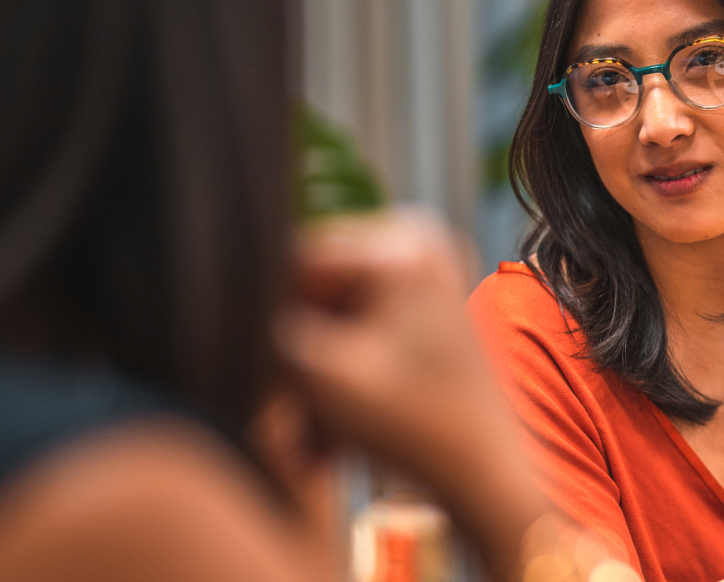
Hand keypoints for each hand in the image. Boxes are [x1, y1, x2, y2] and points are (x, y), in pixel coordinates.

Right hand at [275, 209, 544, 581]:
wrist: (486, 479)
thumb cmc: (420, 426)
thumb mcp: (323, 375)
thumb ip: (267, 332)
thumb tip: (237, 310)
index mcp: (401, 244)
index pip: (298, 264)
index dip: (265, 318)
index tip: (255, 367)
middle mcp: (417, 247)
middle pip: (316, 297)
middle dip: (292, 360)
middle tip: (278, 413)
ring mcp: (424, 282)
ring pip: (333, 327)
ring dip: (310, 384)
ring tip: (305, 442)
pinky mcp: (424, 319)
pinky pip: (361, 341)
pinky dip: (338, 386)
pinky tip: (324, 442)